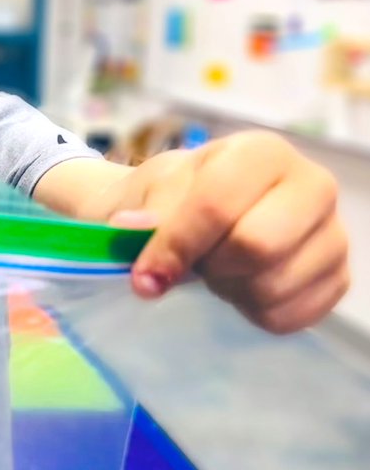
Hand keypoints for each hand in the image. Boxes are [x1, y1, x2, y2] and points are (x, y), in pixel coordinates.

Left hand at [102, 132, 349, 333]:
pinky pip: (289, 316)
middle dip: (211, 266)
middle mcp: (312, 185)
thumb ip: (146, 213)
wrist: (195, 217)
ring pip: (273, 287)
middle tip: (197, 263)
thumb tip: (131, 229)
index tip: (144, 274)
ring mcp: (333, 233)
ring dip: (230, 291)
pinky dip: (252, 312)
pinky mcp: (338, 278)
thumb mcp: (150, 194)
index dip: (175, 246)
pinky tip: (242, 286)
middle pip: (256, 247)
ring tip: (220, 270)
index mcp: (261, 153)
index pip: (218, 205)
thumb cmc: (173, 199)